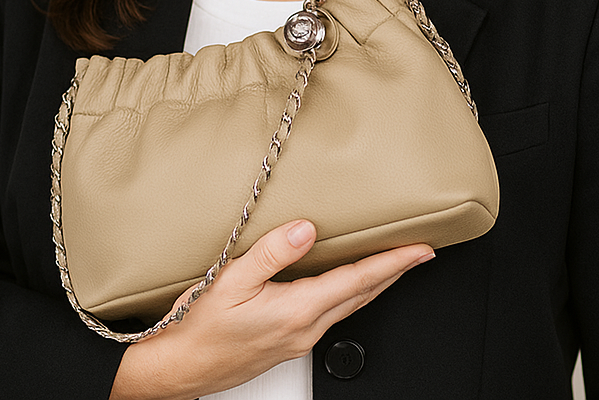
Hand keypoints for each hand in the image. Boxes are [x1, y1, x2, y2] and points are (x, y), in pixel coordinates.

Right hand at [108, 220, 433, 399]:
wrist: (178, 367)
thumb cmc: (198, 326)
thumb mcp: (231, 280)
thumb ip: (271, 253)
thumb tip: (306, 230)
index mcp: (297, 309)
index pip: (358, 280)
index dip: (393, 262)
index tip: (420, 250)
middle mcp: (305, 328)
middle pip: (363, 296)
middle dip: (394, 273)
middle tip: (420, 254)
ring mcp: (298, 340)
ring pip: (350, 307)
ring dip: (375, 284)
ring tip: (392, 264)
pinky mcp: (288, 344)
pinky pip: (332, 314)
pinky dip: (351, 295)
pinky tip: (347, 285)